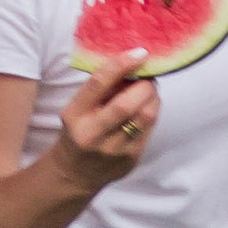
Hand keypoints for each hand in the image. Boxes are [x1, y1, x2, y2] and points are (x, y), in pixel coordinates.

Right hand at [53, 55, 160, 189]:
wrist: (75, 174)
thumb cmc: (79, 131)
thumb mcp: (78, 108)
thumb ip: (101, 88)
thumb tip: (132, 63)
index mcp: (75, 115)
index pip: (99, 84)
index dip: (121, 65)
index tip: (139, 53)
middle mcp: (92, 134)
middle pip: (127, 104)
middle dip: (144, 85)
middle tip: (147, 77)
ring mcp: (113, 150)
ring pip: (146, 117)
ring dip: (153, 98)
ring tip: (148, 91)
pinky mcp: (131, 160)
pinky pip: (150, 129)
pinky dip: (151, 113)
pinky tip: (145, 109)